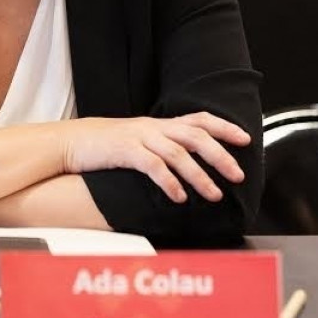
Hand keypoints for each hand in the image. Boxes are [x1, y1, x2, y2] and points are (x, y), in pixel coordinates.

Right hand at [59, 113, 250, 202]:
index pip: (199, 119)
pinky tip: (179, 197)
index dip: (224, 127)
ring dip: (200, 176)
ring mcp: (140, 137)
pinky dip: (169, 182)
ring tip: (214, 195)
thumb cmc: (106, 146)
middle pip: (196, 135)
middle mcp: (154, 127)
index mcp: (160, 124)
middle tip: (238, 175)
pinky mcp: (125, 151)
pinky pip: (153, 166)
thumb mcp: (138, 140)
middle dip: (221, 155)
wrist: (71, 142)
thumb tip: (188, 162)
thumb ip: (162, 147)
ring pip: (179, 153)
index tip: (246, 138)